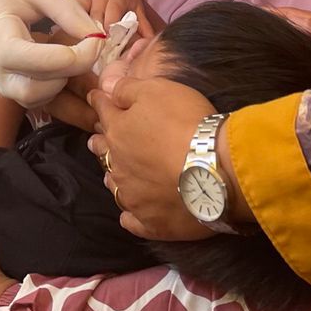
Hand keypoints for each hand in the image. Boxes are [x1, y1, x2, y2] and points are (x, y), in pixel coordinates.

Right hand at [0, 0, 103, 106]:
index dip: (73, 55)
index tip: (96, 36)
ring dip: (70, 78)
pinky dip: (63, 84)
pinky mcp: (13, 93)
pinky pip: (44, 99)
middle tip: (93, 42)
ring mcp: (3, 86)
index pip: (35, 61)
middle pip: (41, 86)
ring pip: (44, 97)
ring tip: (80, 49)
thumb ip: (67, 11)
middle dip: (75, 69)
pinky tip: (69, 59)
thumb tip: (97, 35)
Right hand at [76, 0, 161, 38]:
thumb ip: (144, 27)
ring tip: (86, 46)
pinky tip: (75, 36)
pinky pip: (73, 12)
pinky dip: (73, 24)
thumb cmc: (128, 1)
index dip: (109, 32)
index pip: (111, 16)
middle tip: (98, 50)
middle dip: (97, 35)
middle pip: (95, 18)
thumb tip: (149, 45)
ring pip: (82, 16)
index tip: (109, 45)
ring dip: (84, 31)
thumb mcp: (139, 11)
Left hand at [90, 75, 218, 240]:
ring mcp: (133, 197)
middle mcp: (119, 165)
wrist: (214, 169)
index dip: (100, 102)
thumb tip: (106, 87)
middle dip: (102, 142)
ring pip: (116, 186)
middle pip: (104, 151)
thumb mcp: (157, 90)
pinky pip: (133, 222)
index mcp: (119, 131)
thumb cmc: (186, 123)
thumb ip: (127, 88)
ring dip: (116, 177)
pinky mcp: (151, 223)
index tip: (96, 98)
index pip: (103, 112)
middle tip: (100, 139)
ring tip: (117, 175)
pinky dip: (131, 216)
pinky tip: (132, 215)